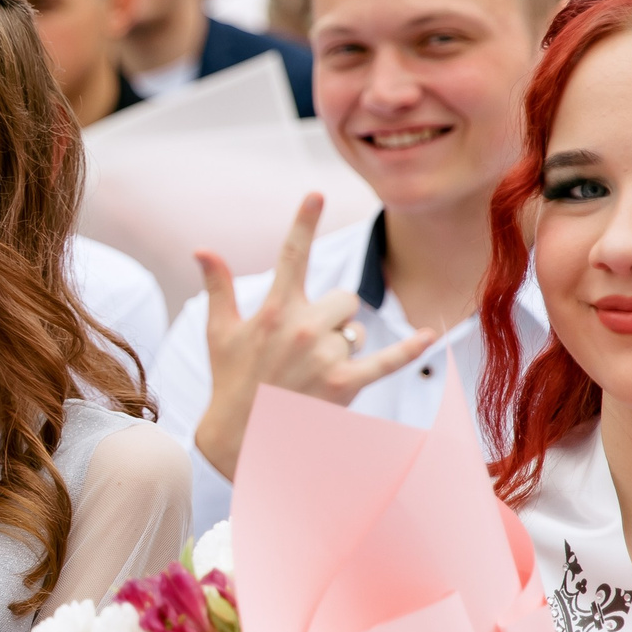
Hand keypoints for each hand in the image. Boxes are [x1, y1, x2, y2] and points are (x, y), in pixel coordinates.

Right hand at [191, 194, 437, 478]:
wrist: (240, 438)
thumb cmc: (231, 382)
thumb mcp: (220, 333)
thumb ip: (218, 287)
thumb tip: (202, 249)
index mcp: (274, 309)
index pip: (291, 255)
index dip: (303, 222)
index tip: (316, 193)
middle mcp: (301, 327)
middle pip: (344, 299)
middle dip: (332, 316)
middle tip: (305, 346)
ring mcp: (324, 354)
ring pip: (355, 331)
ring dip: (342, 346)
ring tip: (311, 372)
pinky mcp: (343, 383)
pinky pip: (384, 360)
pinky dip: (409, 349)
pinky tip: (430, 334)